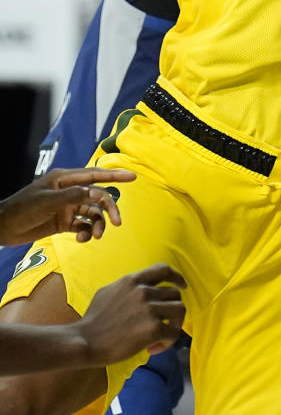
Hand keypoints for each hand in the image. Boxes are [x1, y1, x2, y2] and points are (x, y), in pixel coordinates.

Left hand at [0, 168, 135, 246]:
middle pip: (97, 197)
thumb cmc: (21, 209)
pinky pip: (82, 226)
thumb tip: (95, 193)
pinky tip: (82, 239)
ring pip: (92, 213)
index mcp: (65, 179)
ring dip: (97, 224)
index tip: (133, 176)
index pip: (95, 175)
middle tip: (117, 222)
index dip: (115, 175)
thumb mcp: (47, 201)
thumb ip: (72, 197)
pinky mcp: (63, 222)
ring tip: (94, 237)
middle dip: (108, 209)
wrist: (3, 228)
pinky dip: (86, 232)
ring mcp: (67, 207)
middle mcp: (69, 192)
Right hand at [76, 265, 186, 365]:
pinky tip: (153, 349)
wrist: (84, 341)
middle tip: (164, 324)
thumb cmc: (92, 320)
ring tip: (161, 336)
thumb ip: (127, 287)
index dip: (176, 277)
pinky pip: (173, 332)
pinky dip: (167, 342)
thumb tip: (139, 288)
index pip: (163, 269)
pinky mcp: (152, 328)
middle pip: (175, 293)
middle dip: (172, 309)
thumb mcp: (108, 292)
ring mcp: (149, 309)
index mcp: (132, 281)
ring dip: (174, 324)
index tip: (181, 286)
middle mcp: (143, 291)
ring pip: (180, 310)